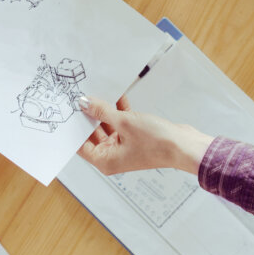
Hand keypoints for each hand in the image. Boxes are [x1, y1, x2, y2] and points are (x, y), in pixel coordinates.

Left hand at [78, 95, 213, 176]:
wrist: (184, 145)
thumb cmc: (157, 143)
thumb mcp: (124, 122)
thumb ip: (102, 111)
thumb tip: (85, 104)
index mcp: (105, 161)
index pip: (81, 145)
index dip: (75, 127)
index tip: (70, 110)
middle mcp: (112, 157)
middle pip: (93, 135)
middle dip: (89, 116)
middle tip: (82, 98)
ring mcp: (124, 148)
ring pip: (107, 127)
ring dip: (105, 112)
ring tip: (99, 94)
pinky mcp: (134, 139)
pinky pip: (120, 124)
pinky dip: (119, 112)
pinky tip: (118, 97)